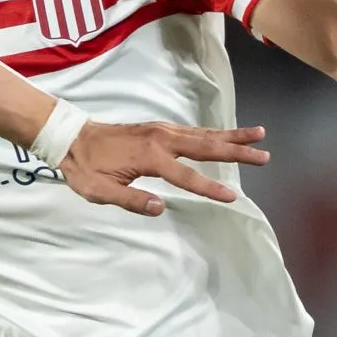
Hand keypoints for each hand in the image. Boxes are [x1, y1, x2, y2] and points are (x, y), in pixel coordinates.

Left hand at [59, 120, 268, 215]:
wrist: (71, 137)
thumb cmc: (84, 168)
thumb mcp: (100, 191)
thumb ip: (130, 200)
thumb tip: (160, 208)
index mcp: (149, 156)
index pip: (187, 176)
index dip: (210, 188)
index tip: (233, 197)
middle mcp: (161, 138)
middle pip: (207, 146)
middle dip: (237, 151)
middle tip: (265, 156)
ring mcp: (161, 130)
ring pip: (204, 134)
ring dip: (232, 136)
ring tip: (259, 135)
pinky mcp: (159, 128)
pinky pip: (194, 131)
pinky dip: (214, 133)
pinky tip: (226, 136)